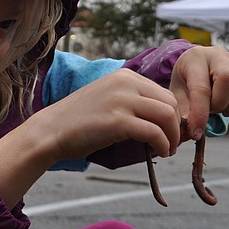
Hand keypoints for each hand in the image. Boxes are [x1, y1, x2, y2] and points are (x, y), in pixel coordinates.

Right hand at [39, 67, 182, 160]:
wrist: (51, 130)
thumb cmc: (78, 120)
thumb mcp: (107, 98)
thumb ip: (131, 100)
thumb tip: (161, 116)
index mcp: (124, 76)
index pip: (164, 93)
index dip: (173, 115)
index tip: (170, 132)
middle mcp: (125, 83)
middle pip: (170, 103)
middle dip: (176, 126)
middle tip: (172, 143)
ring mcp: (122, 100)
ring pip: (167, 116)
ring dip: (172, 137)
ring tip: (168, 150)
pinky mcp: (119, 121)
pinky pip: (154, 133)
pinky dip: (163, 145)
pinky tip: (159, 153)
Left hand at [169, 46, 228, 140]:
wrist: (195, 68)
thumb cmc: (185, 82)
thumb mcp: (177, 94)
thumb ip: (182, 112)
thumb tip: (189, 134)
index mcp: (196, 58)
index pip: (202, 87)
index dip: (200, 114)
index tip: (196, 132)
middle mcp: (219, 55)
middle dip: (218, 104)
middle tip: (208, 111)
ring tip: (216, 108)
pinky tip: (226, 108)